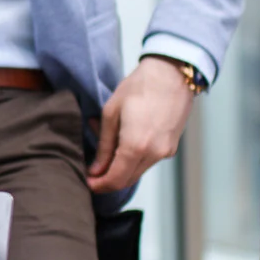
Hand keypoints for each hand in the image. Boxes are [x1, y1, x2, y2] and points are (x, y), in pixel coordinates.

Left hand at [86, 56, 194, 193]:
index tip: (87, 181)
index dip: (99, 185)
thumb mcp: (112, 113)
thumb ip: (104, 145)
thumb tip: (96, 169)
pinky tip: (123, 139)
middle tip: (92, 169)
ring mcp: (165, 152)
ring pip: (137, 171)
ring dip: (120, 166)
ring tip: (107, 144)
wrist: (172, 74)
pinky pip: (148, 161)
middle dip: (107, 179)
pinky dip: (133, 158)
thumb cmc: (139, 87)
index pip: (115, 179)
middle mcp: (154, 154)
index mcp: (135, 146)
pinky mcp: (171, 147)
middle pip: (127, 180)